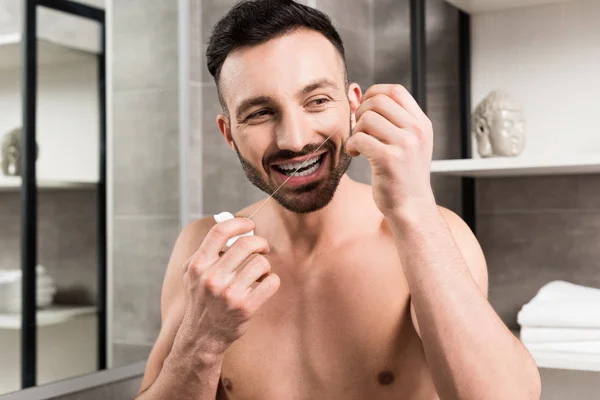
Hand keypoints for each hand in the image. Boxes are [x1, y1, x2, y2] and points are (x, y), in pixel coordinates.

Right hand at [180, 218, 279, 356]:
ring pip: (261, 263)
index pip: (220, 232)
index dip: (239, 223)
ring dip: (265, 264)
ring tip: (260, 272)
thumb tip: (235, 230)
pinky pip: (271, 282)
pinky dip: (272, 280)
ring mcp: (229, 293)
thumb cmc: (201, 300)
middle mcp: (212, 278)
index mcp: (198, 265)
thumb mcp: (194, 274)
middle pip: (246, 244)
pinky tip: (264, 284)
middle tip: (263, 248)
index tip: (249, 225)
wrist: (202, 336)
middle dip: (260, 243)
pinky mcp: (245, 307)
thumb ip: (208, 251)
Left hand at [346, 84, 435, 215]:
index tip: (365, 109)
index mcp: (422, 124)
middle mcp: (416, 131)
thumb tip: (357, 97)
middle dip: (361, 111)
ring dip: (355, 130)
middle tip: (359, 128)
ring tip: (359, 144)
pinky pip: (360, 138)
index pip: (396, 91)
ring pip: (367, 118)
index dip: (374, 93)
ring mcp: (404, 144)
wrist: (411, 207)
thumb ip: (391, 121)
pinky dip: (352, 145)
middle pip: (378, 101)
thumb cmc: (403, 175)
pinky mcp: (389, 159)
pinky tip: (357, 154)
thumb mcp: (408, 144)